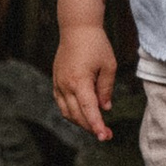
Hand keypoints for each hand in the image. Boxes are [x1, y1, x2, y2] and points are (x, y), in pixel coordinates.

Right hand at [52, 25, 116, 140]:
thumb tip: (105, 108)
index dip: (96, 125)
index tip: (104, 137)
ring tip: (96, 125)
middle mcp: (66, 85)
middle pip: (77, 115)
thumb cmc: (96, 45)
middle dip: (91, 127)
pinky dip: (72, 112)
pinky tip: (83, 114)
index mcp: (80, 81)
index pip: (89, 110)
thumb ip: (106, 89)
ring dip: (80, 121)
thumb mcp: (109, 66)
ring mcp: (58, 83)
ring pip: (67, 112)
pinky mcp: (56, 81)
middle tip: (107, 134)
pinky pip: (61, 103)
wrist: (77, 28)